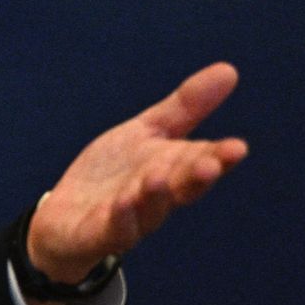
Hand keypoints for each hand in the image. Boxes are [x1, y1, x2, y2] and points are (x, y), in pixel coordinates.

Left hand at [27, 62, 248, 283]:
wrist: (66, 216)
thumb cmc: (115, 173)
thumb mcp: (147, 131)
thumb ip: (186, 107)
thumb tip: (230, 70)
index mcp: (172, 170)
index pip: (201, 162)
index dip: (220, 157)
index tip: (238, 147)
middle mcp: (156, 198)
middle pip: (181, 189)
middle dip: (196, 177)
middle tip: (211, 163)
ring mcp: (129, 219)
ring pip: (148, 211)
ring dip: (155, 195)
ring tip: (158, 177)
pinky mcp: (97, 234)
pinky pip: (112, 229)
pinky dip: (120, 218)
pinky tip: (122, 203)